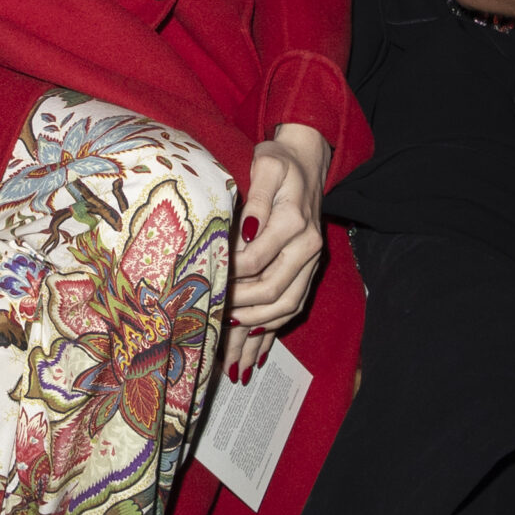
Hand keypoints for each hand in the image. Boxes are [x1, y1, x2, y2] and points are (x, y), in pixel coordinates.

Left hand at [223, 123, 330, 379]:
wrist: (308, 162)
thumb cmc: (279, 163)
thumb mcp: (265, 167)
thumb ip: (256, 200)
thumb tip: (244, 232)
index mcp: (294, 223)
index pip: (256, 260)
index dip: (229, 275)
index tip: (204, 284)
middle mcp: (307, 248)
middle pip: (273, 291)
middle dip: (240, 308)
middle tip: (210, 319)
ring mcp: (310, 263)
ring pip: (286, 306)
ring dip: (257, 329)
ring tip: (229, 349)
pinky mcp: (308, 271)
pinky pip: (293, 306)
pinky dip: (273, 330)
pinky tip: (253, 351)